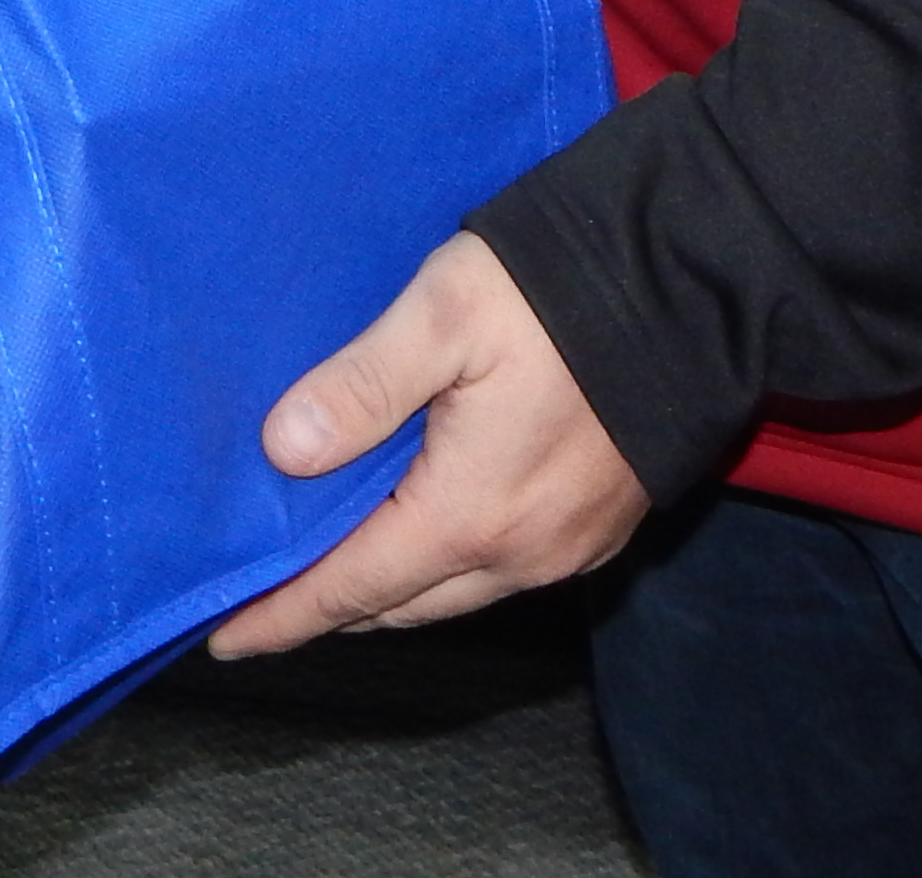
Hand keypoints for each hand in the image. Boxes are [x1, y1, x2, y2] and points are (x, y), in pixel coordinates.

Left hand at [203, 233, 649, 656]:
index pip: (350, 589)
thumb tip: (284, 451)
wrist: (696, 282)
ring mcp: (569, 546)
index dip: (283, 615)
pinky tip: (428, 527)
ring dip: (392, 585)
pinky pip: (505, 573)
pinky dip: (450, 566)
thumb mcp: (443, 313)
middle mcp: (522, 552)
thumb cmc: (563, 291)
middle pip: (399, 604)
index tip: (225, 639)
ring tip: (335, 562)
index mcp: (470, 512)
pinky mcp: (602, 526)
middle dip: (330, 605)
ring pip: (453, 593)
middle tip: (267, 595)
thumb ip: (360, 386)